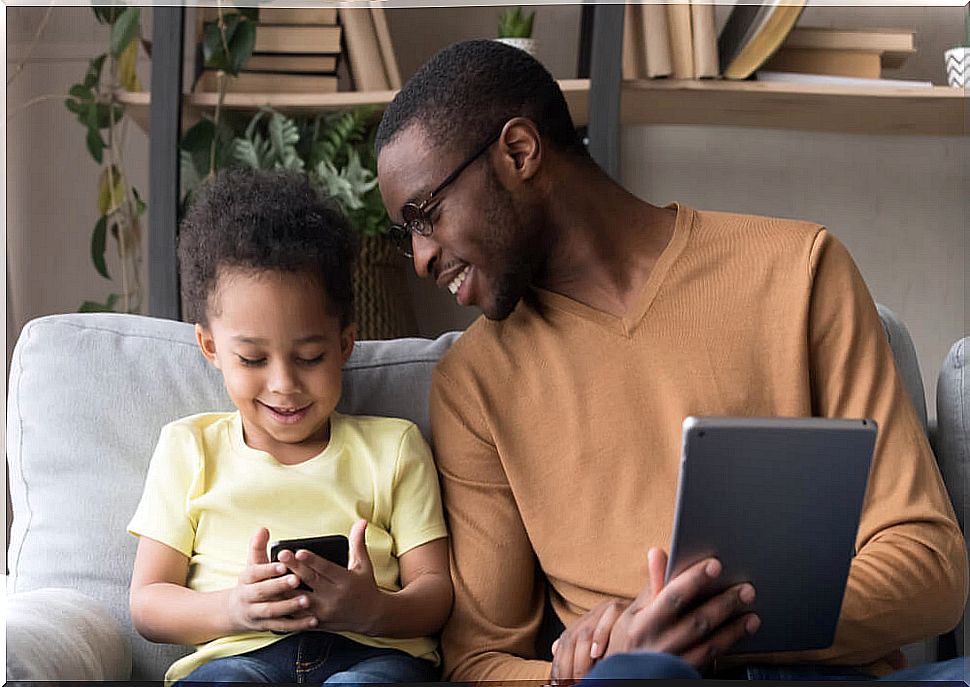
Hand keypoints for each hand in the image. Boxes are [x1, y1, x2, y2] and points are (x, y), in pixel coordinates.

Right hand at [227, 528, 318, 633]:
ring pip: (271, 611)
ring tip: (307, 600)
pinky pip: (281, 626)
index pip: (254, 573)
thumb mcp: (252, 564)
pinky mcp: (266, 626)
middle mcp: (247, 597)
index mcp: (245, 579)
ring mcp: (255, 613)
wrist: (236, 611)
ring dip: (289, 606)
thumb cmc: (252, 582)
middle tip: (297, 579)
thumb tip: (262, 529)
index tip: (283, 564)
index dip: (268, 569)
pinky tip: (313, 620)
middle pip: (261, 592)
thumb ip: (258, 547)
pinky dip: (297, 624)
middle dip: (279, 586)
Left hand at [278, 520, 382, 633]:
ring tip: (270, 577)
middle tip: (281, 555)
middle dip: (294, 567)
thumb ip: (358, 542)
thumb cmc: (365, 586)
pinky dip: (284, 607)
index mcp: (345, 581)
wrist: (370, 617)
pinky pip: (297, 616)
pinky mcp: (316, 622)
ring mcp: (324, 611)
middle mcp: (334, 597)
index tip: (299, 551)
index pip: (326, 569)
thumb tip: (361, 521)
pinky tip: (272, 598)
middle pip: (310, 580)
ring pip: (299, 600)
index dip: (312, 560)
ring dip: (284, 588)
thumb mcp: (363, 564)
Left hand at [550, 598, 629, 684]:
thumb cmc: (634, 635)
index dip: (559, 664)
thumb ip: (581, 644)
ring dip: (581, 659)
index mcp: (589, 620)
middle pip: (571, 639)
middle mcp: (596, 612)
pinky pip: (609, 618)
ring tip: (582, 679)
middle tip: (572, 685)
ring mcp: (610, 609)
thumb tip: (553, 647)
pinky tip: (597, 654)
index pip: (565, 642)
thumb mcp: (605, 641)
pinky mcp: (624, 607)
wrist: (659, 611)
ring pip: (585, 633)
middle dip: (568, 666)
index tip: (559, 684)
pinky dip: (601, 635)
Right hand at [605, 548, 759, 669]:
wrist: (625, 679)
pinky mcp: (684, 675)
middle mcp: (658, 644)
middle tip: (747, 589)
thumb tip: (658, 553)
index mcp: (642, 623)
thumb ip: (652, 585)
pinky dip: (727, 645)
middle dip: (723, 603)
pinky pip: (710, 660)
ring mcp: (673, 663)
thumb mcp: (632, 613)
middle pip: (697, 621)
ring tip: (752, 614)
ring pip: (709, 645)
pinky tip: (740, 633)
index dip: (693, 579)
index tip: (715, 564)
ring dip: (733, 629)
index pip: (671, 596)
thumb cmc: (630, 641)